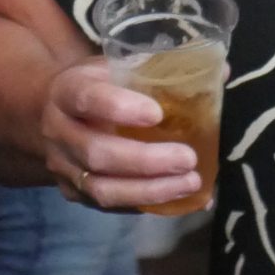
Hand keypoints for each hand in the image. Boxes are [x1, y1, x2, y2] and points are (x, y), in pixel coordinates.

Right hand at [38, 60, 199, 210]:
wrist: (53, 114)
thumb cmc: (97, 86)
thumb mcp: (115, 67)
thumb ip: (159, 69)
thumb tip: (221, 72)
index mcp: (66, 91)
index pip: (87, 99)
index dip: (119, 108)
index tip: (156, 114)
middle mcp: (58, 132)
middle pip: (96, 154)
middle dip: (145, 161)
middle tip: (188, 157)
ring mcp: (64, 169)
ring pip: (102, 189)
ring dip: (150, 190)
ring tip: (191, 182)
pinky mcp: (75, 194)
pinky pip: (111, 207)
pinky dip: (148, 204)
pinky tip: (180, 197)